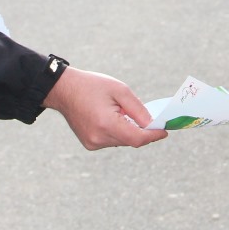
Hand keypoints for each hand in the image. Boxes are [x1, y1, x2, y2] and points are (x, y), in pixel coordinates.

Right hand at [43, 66, 168, 149]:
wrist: (63, 90)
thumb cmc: (92, 86)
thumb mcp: (119, 90)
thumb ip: (138, 109)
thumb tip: (152, 124)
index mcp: (106, 124)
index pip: (137, 138)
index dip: (153, 136)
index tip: (165, 131)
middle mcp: (99, 138)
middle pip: (130, 141)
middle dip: (143, 132)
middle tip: (152, 120)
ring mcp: (92, 143)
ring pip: (122, 141)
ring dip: (129, 130)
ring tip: (123, 112)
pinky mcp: (89, 144)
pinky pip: (111, 141)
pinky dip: (118, 132)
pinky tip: (112, 117)